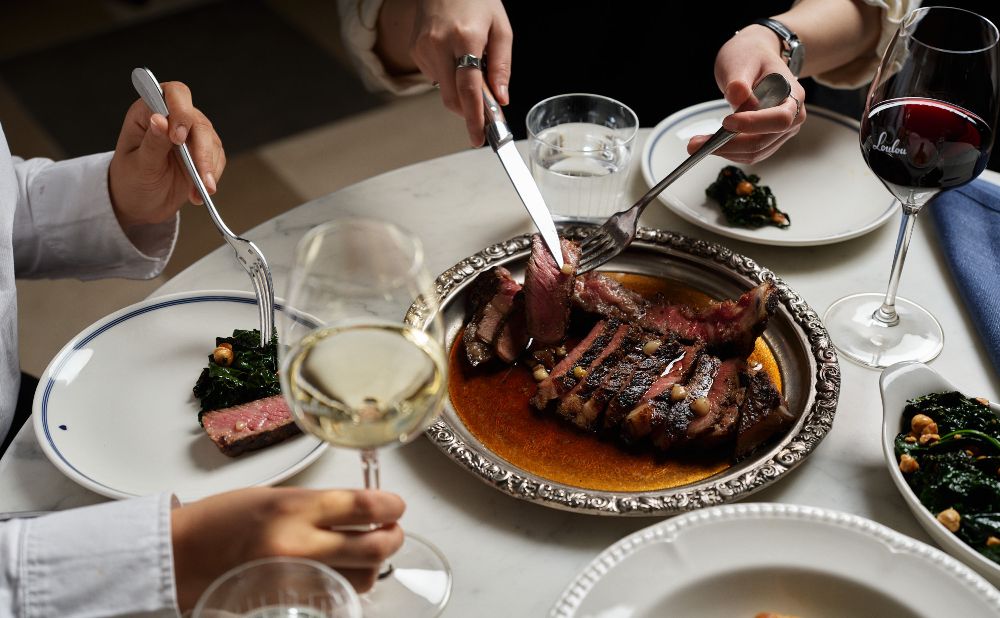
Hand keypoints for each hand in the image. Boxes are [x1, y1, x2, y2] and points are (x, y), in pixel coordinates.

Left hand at [108, 81, 225, 228]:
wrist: (140, 204)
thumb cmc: (131, 181)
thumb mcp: (138, 164)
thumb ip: (152, 143)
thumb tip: (160, 119)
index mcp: (148, 111)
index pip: (173, 94)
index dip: (180, 111)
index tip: (177, 138)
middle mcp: (172, 118)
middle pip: (198, 121)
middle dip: (201, 150)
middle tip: (199, 175)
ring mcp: (190, 135)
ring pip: (212, 140)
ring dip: (208, 167)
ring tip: (200, 189)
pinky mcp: (204, 152)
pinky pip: (217, 158)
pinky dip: (212, 176)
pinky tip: (199, 191)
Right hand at [171, 487, 404, 610]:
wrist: (180, 556)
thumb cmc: (222, 520)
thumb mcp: (275, 496)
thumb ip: (320, 504)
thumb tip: (363, 507)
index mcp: (295, 507)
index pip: (364, 505)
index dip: (391, 505)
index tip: (394, 505)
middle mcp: (299, 544)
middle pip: (374, 546)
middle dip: (393, 537)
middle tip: (391, 530)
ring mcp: (296, 578)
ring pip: (362, 577)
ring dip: (371, 563)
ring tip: (361, 551)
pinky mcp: (291, 601)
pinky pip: (336, 594)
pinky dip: (346, 582)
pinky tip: (338, 571)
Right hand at [409, 0, 511, 145]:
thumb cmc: (476, 0)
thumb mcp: (500, 28)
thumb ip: (501, 66)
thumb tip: (501, 99)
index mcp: (464, 37)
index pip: (468, 89)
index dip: (474, 118)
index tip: (478, 138)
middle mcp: (438, 45)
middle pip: (452, 98)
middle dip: (468, 112)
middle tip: (485, 115)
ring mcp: (423, 48)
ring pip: (444, 91)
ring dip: (460, 91)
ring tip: (470, 65)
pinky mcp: (415, 51)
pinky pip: (435, 78)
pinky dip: (449, 77)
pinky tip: (455, 57)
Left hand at [688, 25, 805, 163]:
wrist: (756, 59)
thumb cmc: (751, 56)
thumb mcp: (742, 61)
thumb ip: (739, 81)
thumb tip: (738, 97)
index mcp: (793, 95)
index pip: (779, 119)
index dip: (753, 124)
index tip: (726, 122)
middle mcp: (793, 117)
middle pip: (763, 140)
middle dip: (729, 145)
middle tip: (696, 143)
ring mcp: (781, 131)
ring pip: (755, 152)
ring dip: (725, 151)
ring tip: (697, 144)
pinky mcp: (767, 139)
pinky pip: (749, 153)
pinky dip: (729, 152)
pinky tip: (710, 144)